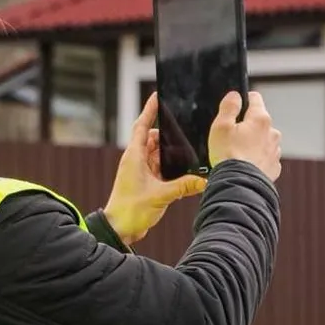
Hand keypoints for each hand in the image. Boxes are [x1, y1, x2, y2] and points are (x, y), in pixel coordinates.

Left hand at [103, 93, 206, 244]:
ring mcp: (141, 171)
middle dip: (168, 134)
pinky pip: (160, 168)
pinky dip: (171, 167)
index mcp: (134, 156)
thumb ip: (183, 186)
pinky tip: (184, 169)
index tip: (158, 96)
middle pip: (154, 139)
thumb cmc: (130, 210)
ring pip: (158, 154)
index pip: (142, 126)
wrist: (119, 229)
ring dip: (171, 153)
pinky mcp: (146, 182)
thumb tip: (204, 180)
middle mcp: (136, 160)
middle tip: (185, 128)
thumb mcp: (160, 195)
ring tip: (188, 149)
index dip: (150, 110)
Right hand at [208, 91, 282, 180]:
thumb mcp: (221, 126)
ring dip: (253, 143)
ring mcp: (275, 150)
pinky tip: (245, 164)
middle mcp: (272, 133)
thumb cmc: (229, 157)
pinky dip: (257, 158)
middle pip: (259, 121)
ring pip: (263, 140)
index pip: (255, 98)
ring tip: (238, 153)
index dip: (243, 100)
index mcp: (260, 119)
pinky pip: (265, 157)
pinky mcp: (274, 166)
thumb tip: (235, 96)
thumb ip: (229, 107)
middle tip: (232, 136)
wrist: (238, 185)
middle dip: (247, 125)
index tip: (236, 107)